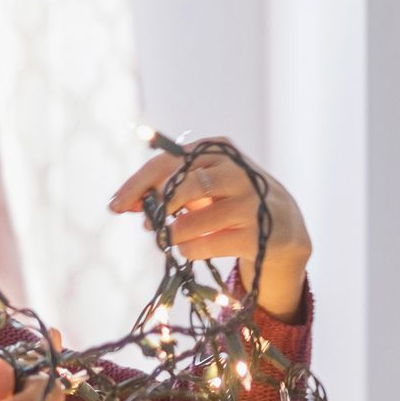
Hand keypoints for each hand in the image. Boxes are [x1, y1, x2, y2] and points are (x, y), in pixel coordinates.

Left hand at [106, 136, 310, 317]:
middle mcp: (237, 171)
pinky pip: (205, 246)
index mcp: (218, 150)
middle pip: (180, 187)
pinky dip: (191, 250)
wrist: (284, 229)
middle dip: (156, 209)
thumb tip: (123, 203)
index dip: (136, 185)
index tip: (114, 206)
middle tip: (149, 225)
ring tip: (174, 238)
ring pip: (189, 222)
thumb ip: (167, 188)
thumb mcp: (204, 186)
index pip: (167, 163)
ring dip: (173, 235)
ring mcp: (251, 203)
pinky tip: (193, 248)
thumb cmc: (230, 202)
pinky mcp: (259, 235)